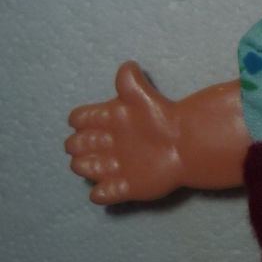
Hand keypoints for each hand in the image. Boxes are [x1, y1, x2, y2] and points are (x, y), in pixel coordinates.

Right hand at [65, 61, 182, 203]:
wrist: (186, 142)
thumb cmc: (161, 117)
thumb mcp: (143, 95)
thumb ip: (130, 81)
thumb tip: (127, 67)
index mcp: (104, 121)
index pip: (78, 120)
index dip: (81, 120)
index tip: (98, 120)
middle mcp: (104, 144)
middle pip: (75, 146)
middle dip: (80, 145)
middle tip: (102, 143)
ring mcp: (113, 166)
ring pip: (84, 168)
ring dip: (88, 167)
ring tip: (108, 163)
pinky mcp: (124, 186)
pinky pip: (102, 195)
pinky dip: (102, 193)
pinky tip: (115, 184)